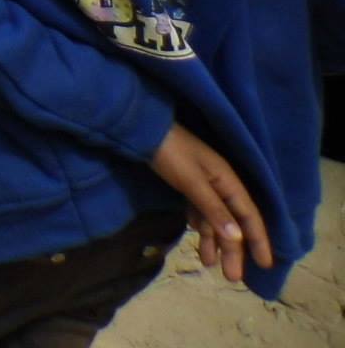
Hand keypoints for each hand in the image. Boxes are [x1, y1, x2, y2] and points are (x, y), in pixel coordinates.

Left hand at [151, 123, 271, 282]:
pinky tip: (199, 241)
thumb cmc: (172, 154)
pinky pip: (199, 210)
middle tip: (232, 277)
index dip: (258, 240)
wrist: (143, 131)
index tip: (265, 264)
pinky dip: (200, 226)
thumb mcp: (194, 183)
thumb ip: (215, 209)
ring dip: (214, 241)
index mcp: (228, 181)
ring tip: (210, 265)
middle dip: (233, 249)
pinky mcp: (187, 184)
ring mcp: (203, 184)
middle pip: (232, 221)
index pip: (249, 215)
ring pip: (214, 218)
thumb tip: (238, 238)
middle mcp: (220, 184)